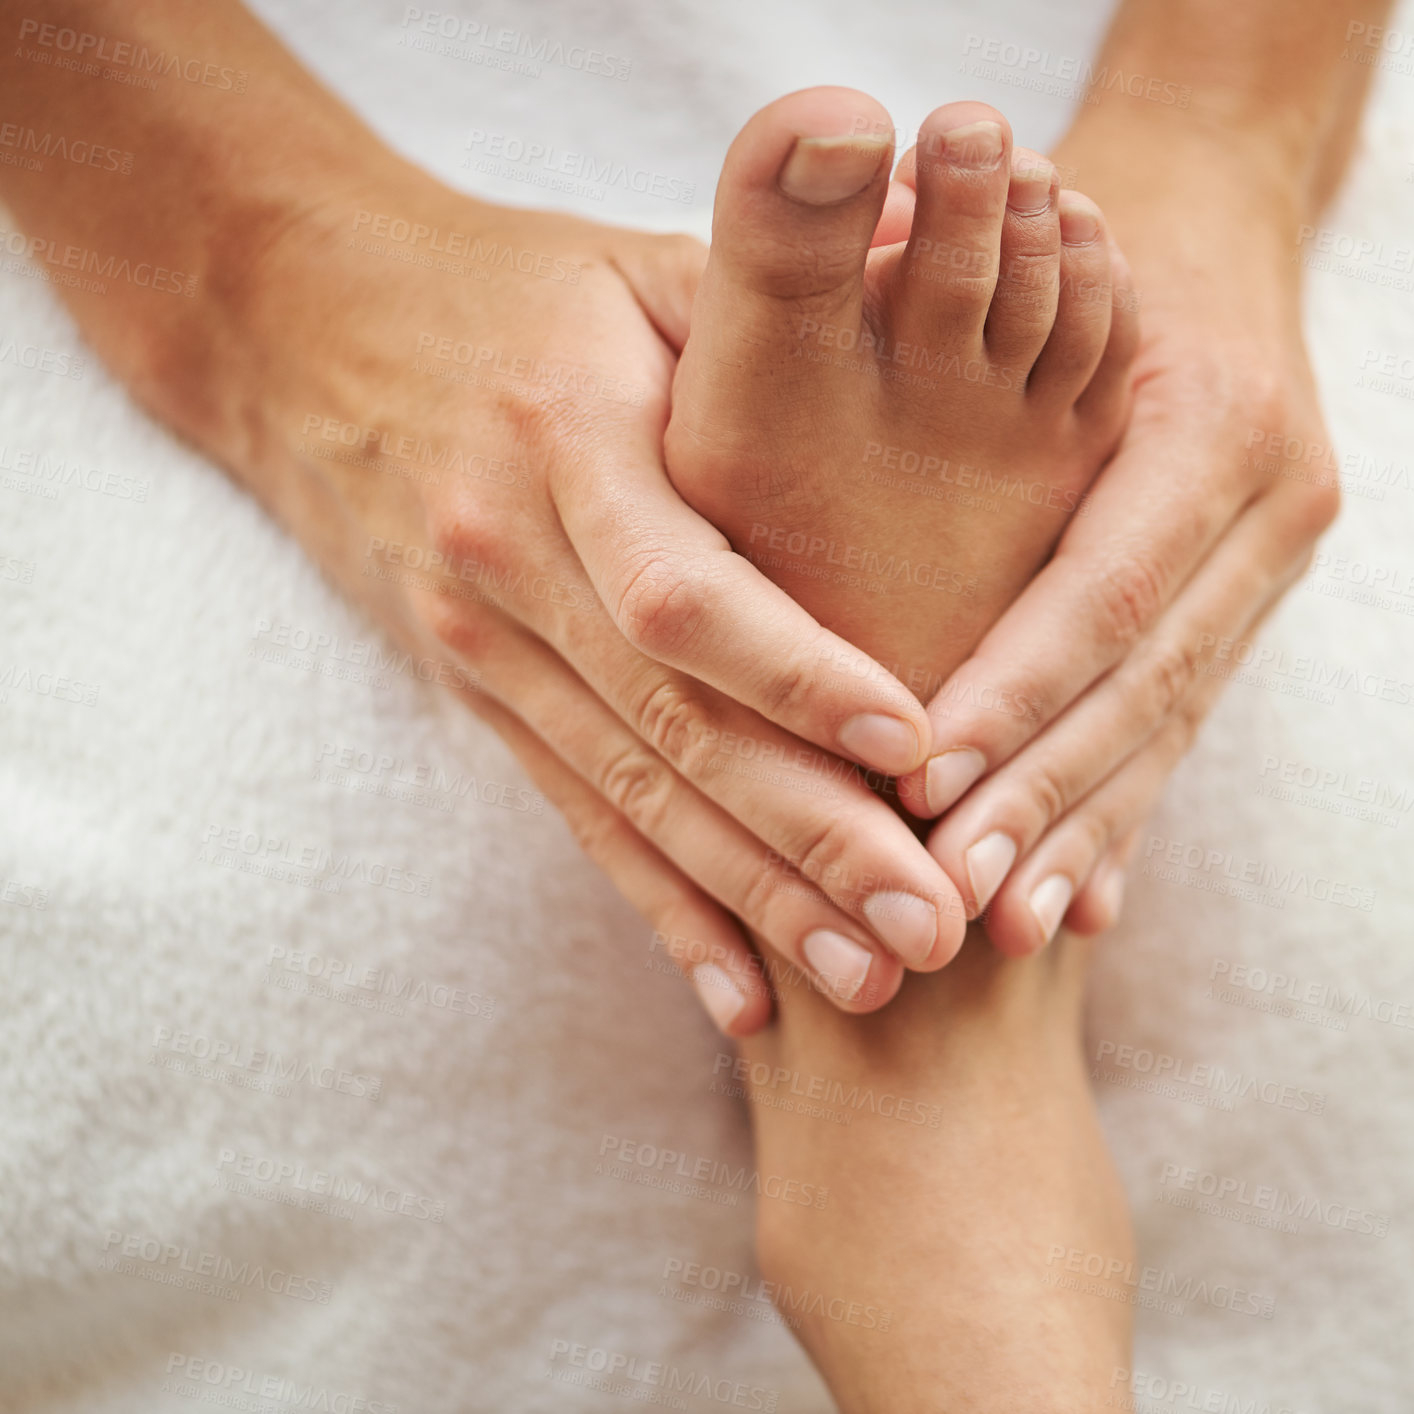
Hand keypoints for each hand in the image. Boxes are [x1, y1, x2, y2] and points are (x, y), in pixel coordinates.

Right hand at [162, 164, 974, 1026]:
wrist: (317, 333)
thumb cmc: (523, 290)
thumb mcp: (641, 264)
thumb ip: (772, 299)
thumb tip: (924, 265)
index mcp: (564, 433)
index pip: (682, 588)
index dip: (797, 676)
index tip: (917, 753)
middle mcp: (509, 555)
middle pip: (668, 725)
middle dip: (805, 836)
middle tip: (929, 927)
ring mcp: (483, 640)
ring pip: (632, 794)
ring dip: (752, 898)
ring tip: (869, 980)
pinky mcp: (480, 691)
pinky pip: (579, 814)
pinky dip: (664, 907)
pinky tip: (739, 994)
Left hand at [896, 120, 1338, 951]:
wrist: (1206, 206)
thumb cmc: (1059, 231)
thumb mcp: (1001, 276)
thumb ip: (935, 386)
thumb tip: (800, 522)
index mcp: (1212, 420)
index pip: (1102, 593)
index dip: (1014, 698)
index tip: (923, 790)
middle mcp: (1266, 498)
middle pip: (1145, 682)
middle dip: (1046, 798)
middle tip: (956, 900)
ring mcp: (1271, 555)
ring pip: (1167, 720)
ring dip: (1086, 832)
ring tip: (1012, 922)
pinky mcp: (1247, 592)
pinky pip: (1180, 717)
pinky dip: (1124, 809)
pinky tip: (1084, 899)